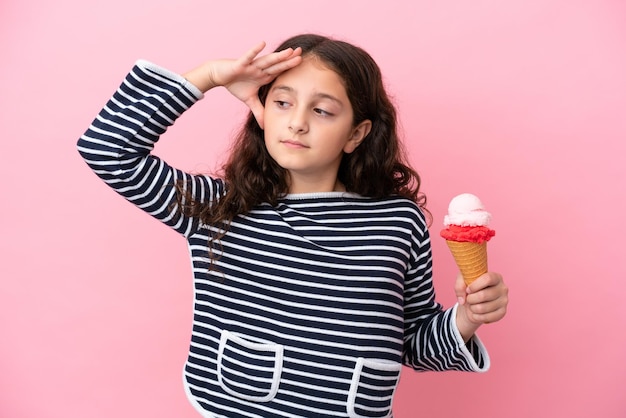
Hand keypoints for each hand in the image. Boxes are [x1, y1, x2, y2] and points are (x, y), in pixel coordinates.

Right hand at [183, 42, 301, 127]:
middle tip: (302, 53)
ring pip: (267, 61)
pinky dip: (254, 51)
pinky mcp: (240, 64)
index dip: (290, 69)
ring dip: (278, 56)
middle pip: (277, 65)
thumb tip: (265, 127)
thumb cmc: (235, 84)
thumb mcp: (249, 100)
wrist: (219, 75)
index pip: (280, 73)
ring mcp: (251, 66)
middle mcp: (260, 69)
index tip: (303, 66)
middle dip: (289, 60)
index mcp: (264, 76)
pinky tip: (262, 43)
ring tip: (290, 51)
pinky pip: (248, 57)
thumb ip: (259, 111)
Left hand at [455, 272, 508, 341]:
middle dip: (471, 299)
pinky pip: (488, 317)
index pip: (488, 279)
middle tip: (468, 298)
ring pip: (484, 308)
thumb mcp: (462, 281)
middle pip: (484, 295)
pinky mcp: (502, 312)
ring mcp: (504, 301)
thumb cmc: (470, 287)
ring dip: (473, 308)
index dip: (475, 285)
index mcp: (496, 277)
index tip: (468, 289)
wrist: (474, 301)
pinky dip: (477, 317)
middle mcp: (503, 288)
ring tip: (472, 305)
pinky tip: (476, 313)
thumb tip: (462, 300)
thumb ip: (459, 285)